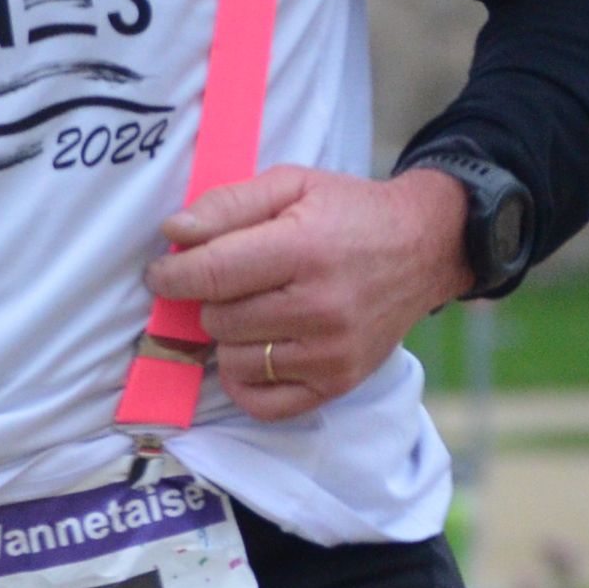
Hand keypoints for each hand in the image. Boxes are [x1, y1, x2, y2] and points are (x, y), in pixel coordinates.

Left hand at [145, 165, 467, 420]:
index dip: (171, 274)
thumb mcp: (290, 184)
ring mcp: (332, 353)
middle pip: (217, 319)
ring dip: (230, 336)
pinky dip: (248, 380)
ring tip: (257, 308)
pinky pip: (263, 403)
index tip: (163, 271)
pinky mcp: (339, 382)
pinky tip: (258, 349)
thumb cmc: (349, 213)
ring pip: (233, 360)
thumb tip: (173, 232)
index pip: (210, 275)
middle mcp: (320, 308)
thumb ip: (227, 204)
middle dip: (211, 299)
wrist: (426, 247)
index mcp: (304, 251)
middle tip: (235, 281)